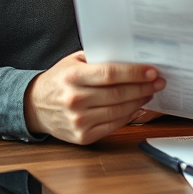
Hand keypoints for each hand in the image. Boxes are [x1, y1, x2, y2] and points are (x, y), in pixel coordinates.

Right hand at [24, 51, 165, 144]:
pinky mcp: (83, 136)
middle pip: (118, 94)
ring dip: (139, 101)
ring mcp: (79, 121)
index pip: (110, 74)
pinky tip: (136, 107)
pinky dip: (128, 116)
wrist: (34, 107)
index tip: (152, 71)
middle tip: (158, 82)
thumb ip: (98, 59)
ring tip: (149, 93)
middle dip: (143, 87)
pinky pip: (113, 126)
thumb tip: (131, 57)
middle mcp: (75, 100)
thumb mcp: (73, 62)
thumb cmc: (58, 81)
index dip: (134, 73)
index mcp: (72, 77)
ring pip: (119, 111)